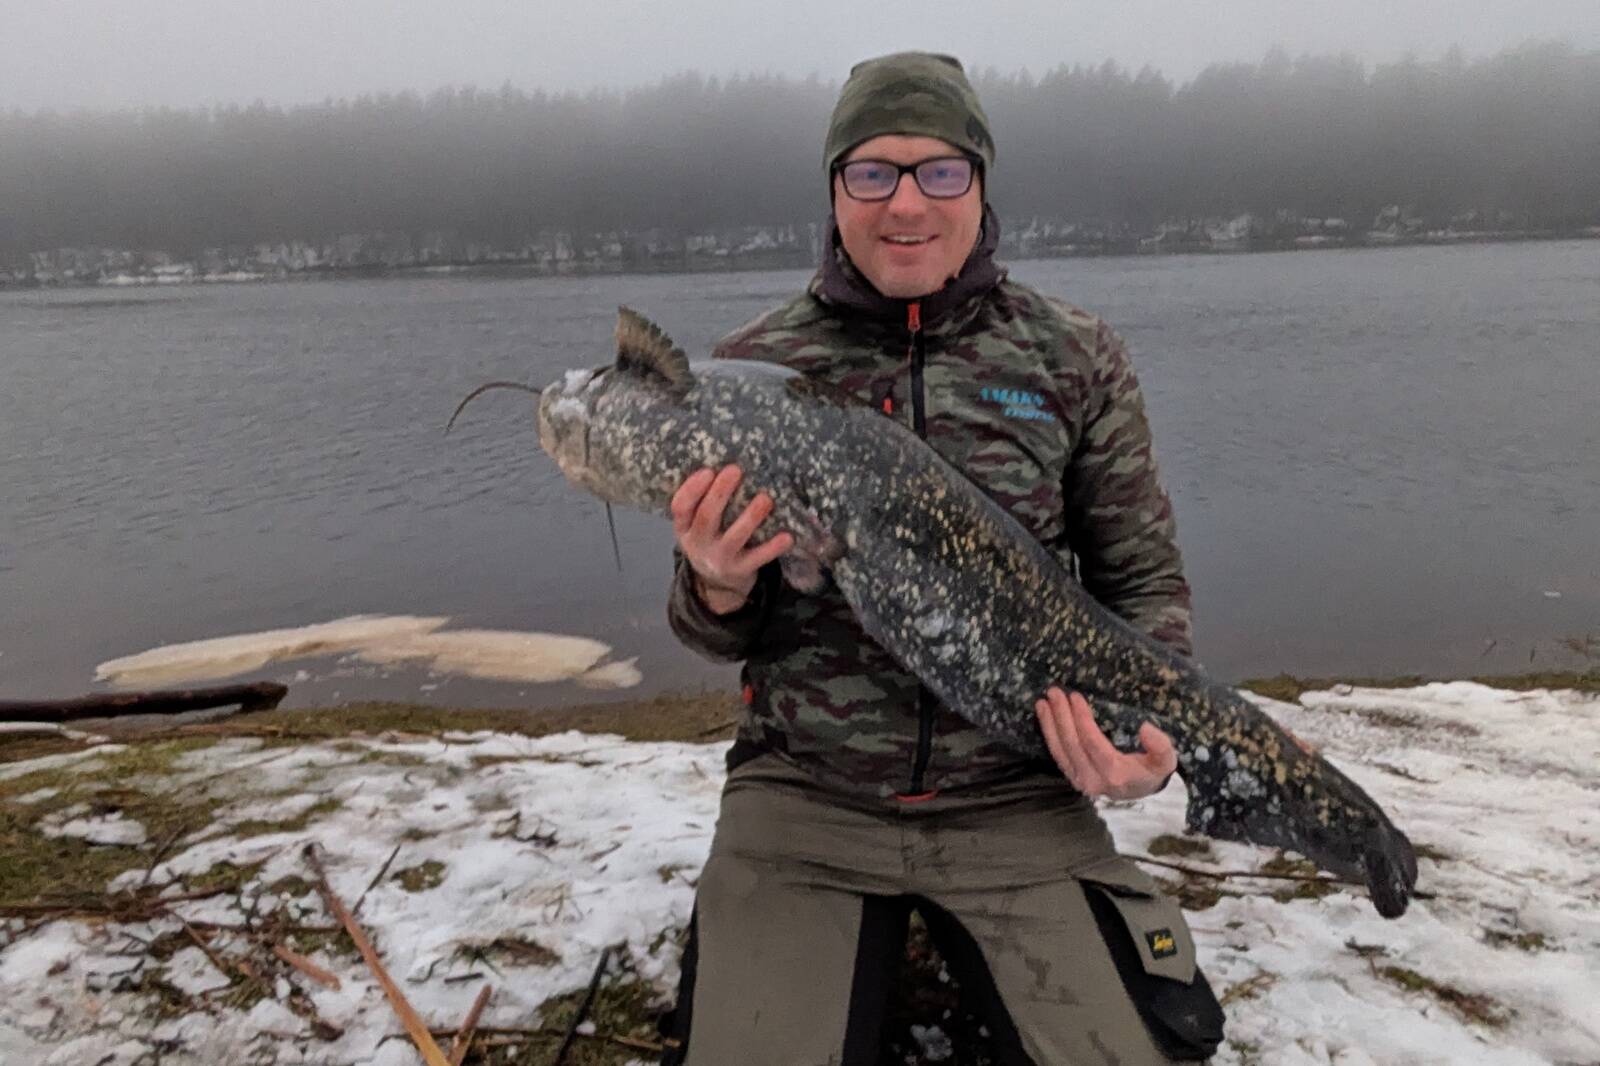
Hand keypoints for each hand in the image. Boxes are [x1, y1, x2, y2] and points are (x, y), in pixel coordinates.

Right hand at [671, 465, 792, 615]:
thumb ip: (705, 500)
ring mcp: (720, 559)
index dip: (692, 489)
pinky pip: (758, 558)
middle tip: (735, 470)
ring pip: (734, 537)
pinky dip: (773, 548)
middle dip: (720, 494)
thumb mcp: (696, 523)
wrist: (717, 582)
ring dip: (750, 517)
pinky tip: (787, 536)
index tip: (708, 470)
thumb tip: (727, 458)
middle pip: (707, 518)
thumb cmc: (711, 538)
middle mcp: (698, 544)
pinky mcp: (741, 570)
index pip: (680, 507)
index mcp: (684, 528)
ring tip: (765, 498)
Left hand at [1035, 687, 1176, 799]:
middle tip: (1054, 692)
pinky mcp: (1073, 778)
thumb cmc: (1151, 770)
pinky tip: (1044, 717)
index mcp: (1115, 774)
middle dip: (1060, 717)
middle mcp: (1093, 780)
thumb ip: (1161, 747)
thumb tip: (1145, 728)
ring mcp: (1080, 781)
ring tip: (1042, 702)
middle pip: (1072, 745)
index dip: (1081, 719)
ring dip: (1049, 725)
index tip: (1075, 697)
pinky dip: (1049, 736)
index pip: (1092, 743)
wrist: (1140, 790)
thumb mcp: (1165, 761)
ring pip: (1059, 751)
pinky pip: (1057, 756)